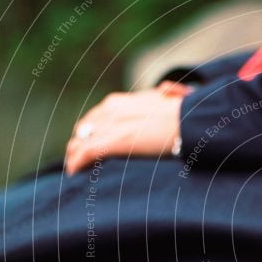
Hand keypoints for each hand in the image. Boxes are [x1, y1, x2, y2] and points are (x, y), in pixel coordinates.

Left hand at [65, 85, 189, 174]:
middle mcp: (109, 110)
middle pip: (83, 129)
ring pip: (79, 142)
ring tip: (73, 169)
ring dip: (74, 155)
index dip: (90, 131)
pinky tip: (73, 173)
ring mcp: (109, 126)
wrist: (188, 122)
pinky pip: (84, 153)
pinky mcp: (110, 142)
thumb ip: (164, 95)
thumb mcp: (172, 98)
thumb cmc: (186, 114)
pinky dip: (76, 164)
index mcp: (120, 102)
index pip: (96, 117)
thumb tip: (166, 88)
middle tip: (77, 158)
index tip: (89, 142)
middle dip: (78, 143)